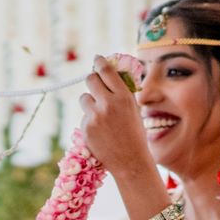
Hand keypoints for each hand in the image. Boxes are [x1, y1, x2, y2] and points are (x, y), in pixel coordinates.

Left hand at [79, 54, 154, 178]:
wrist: (130, 161)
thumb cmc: (135, 135)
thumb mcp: (134, 110)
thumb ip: (122, 93)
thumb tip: (110, 76)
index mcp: (123, 97)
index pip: (107, 71)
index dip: (100, 62)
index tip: (97, 59)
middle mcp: (108, 103)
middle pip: (90, 79)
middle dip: (92, 79)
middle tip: (94, 82)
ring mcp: (95, 116)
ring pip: (84, 98)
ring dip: (90, 102)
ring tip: (102, 115)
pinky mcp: (86, 128)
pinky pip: (84, 116)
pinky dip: (90, 120)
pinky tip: (101, 131)